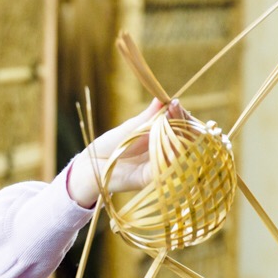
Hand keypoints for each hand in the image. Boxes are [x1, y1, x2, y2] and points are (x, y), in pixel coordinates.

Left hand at [66, 98, 186, 207]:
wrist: (91, 165)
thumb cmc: (110, 146)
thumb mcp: (130, 128)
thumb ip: (146, 117)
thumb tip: (161, 99)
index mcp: (159, 137)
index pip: (180, 125)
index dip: (180, 114)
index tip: (175, 102)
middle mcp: (164, 151)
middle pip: (186, 138)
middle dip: (183, 121)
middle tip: (175, 107)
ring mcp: (160, 165)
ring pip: (181, 151)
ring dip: (179, 133)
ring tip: (171, 118)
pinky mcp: (152, 178)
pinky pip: (167, 166)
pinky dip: (169, 152)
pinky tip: (167, 137)